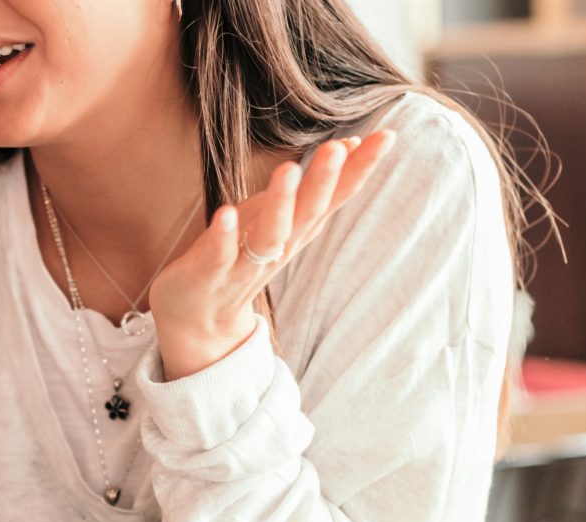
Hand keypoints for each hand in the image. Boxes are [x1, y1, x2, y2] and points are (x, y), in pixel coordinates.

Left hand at [150, 130, 396, 379]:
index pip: (333, 198)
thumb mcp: (282, 217)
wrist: (199, 319)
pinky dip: (224, 236)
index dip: (358, 170)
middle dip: (323, 181)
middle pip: (307, 214)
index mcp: (297, 231)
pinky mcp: (209, 275)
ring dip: (280, 204)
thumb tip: (351, 143)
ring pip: (270, 235)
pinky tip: (226, 213)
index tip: (385, 137)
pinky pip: (220, 255)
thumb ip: (315, 187)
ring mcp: (244, 264)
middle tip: (338, 148)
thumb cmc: (240, 256)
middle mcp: (278, 247)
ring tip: (289, 169)